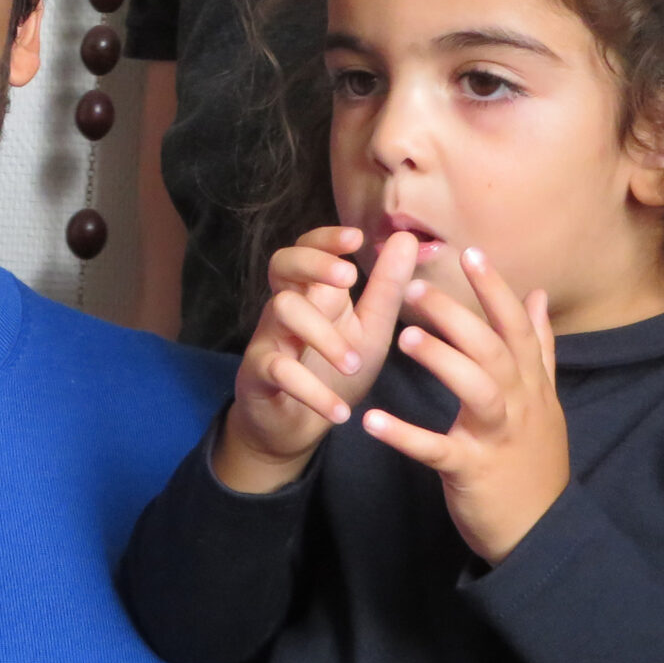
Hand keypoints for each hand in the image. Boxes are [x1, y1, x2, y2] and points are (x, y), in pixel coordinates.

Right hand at [217, 227, 420, 492]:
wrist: (295, 425)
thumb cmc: (333, 370)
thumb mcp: (370, 329)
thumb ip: (387, 288)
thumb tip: (406, 237)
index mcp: (314, 292)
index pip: (308, 248)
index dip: (326, 238)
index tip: (357, 238)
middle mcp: (286, 306)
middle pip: (283, 263)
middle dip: (314, 262)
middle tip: (349, 278)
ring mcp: (269, 337)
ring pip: (282, 309)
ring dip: (322, 334)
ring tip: (354, 364)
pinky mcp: (257, 373)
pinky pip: (279, 370)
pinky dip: (313, 392)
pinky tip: (341, 412)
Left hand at [363, 247, 570, 564]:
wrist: (541, 532)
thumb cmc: (531, 458)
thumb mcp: (543, 400)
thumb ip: (539, 348)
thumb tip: (538, 296)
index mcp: (530, 385)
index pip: (517, 327)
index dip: (496, 289)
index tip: (470, 251)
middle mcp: (520, 405)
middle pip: (495, 349)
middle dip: (458, 315)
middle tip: (414, 286)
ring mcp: (497, 438)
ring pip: (478, 390)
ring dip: (443, 361)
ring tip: (403, 337)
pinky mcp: (471, 471)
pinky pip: (437, 449)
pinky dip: (405, 435)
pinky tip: (372, 421)